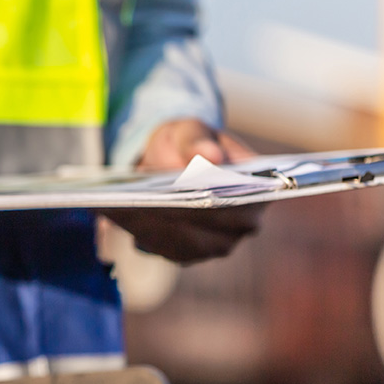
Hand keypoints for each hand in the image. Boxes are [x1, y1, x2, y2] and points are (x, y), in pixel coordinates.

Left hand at [104, 118, 263, 263]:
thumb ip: (198, 141)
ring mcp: (218, 244)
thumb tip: (209, 156)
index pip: (239, 204)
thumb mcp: (191, 130)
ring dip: (156, 231)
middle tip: (142, 207)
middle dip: (176, 220)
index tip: (180, 197)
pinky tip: (123, 219)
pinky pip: (167, 250)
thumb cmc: (190, 142)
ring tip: (126, 211)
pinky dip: (144, 236)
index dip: (210, 204)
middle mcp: (244, 224)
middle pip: (210, 232)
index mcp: (260, 189)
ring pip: (186, 245)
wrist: (173, 160)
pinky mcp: (189, 253)